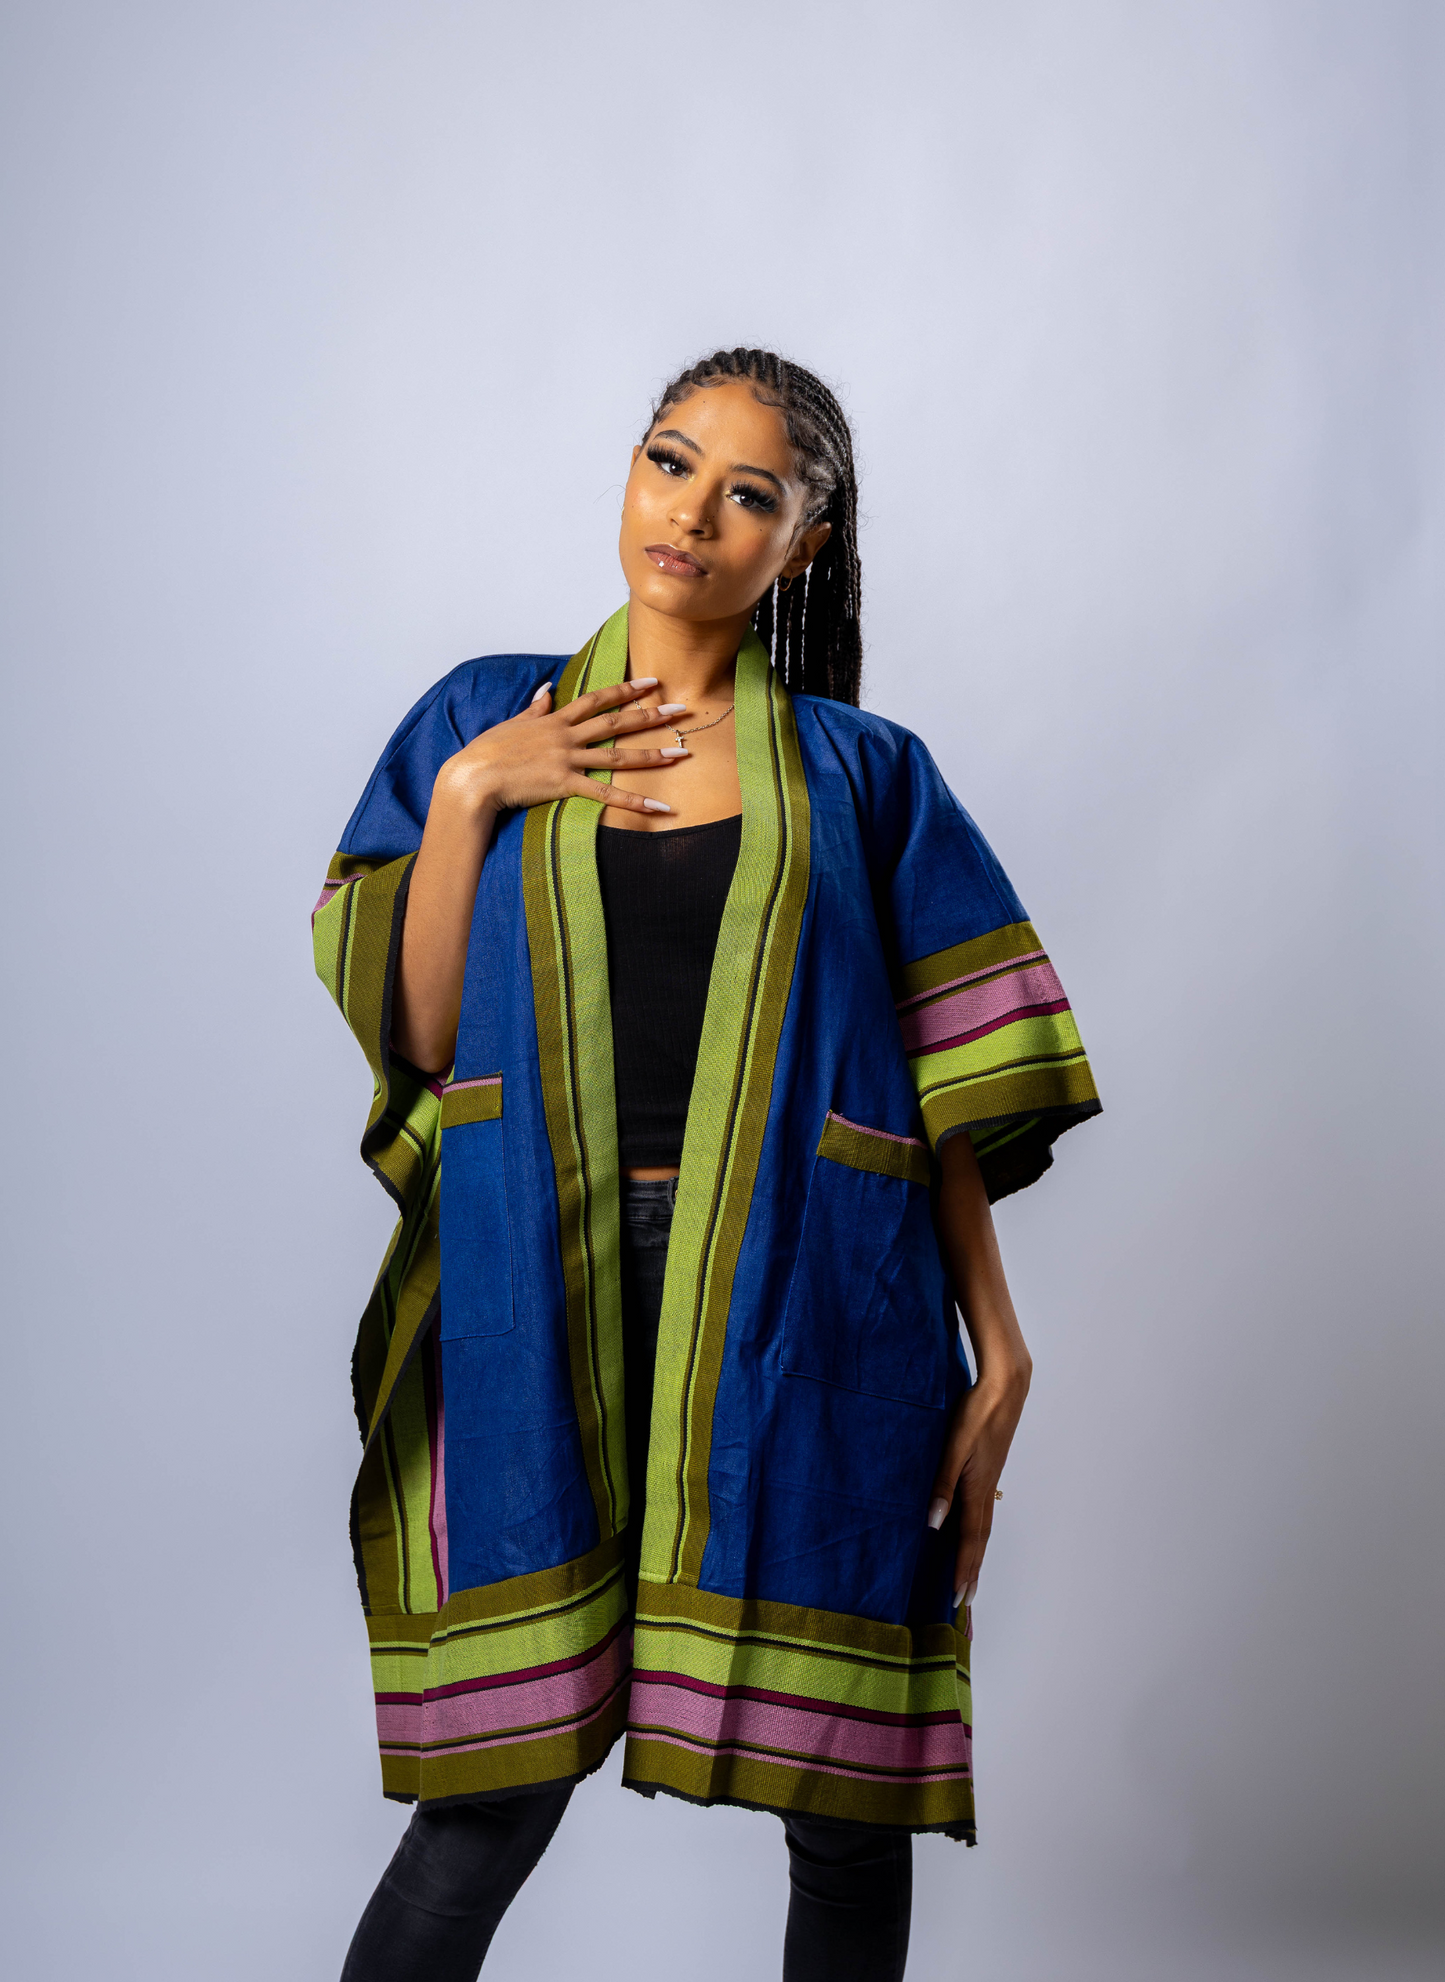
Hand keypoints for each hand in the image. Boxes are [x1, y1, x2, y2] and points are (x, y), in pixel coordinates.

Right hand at [434, 676, 689, 818]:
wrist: (472, 777)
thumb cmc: (486, 752)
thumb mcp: (512, 724)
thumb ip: (535, 708)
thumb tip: (546, 689)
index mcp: (554, 720)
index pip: (597, 699)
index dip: (626, 689)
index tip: (652, 682)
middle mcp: (565, 736)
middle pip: (616, 722)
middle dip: (651, 715)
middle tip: (682, 710)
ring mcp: (566, 759)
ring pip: (617, 755)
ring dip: (652, 755)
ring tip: (682, 753)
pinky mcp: (564, 784)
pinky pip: (606, 795)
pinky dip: (633, 802)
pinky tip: (657, 808)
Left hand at [926, 1370, 1028, 1615]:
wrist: (1005, 1388)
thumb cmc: (977, 1412)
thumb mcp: (953, 1447)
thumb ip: (942, 1484)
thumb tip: (934, 1522)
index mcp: (976, 1488)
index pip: (968, 1539)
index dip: (962, 1568)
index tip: (957, 1595)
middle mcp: (986, 1490)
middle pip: (979, 1539)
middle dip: (971, 1570)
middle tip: (966, 1600)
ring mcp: (989, 1480)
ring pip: (983, 1526)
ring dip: (975, 1553)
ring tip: (969, 1575)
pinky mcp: (988, 1470)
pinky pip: (982, 1510)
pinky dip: (976, 1530)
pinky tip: (970, 1530)